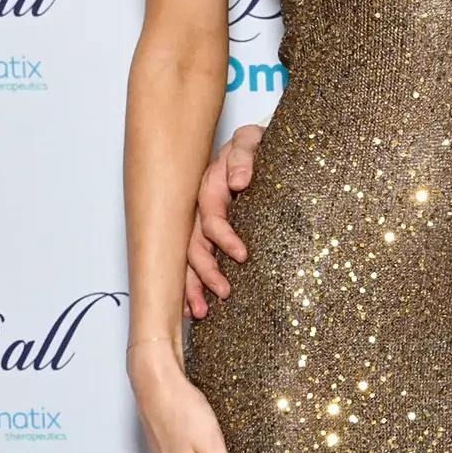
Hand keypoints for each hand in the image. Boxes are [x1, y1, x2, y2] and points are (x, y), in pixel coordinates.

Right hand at [184, 121, 265, 317]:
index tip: (242, 255)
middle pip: (193, 243)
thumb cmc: (258, 146)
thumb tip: (238, 181)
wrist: (262, 148)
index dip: (223, 236)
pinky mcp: (213, 234)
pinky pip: (196, 261)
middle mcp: (203, 208)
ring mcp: (205, 222)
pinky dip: (192, 285)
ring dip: (192, 286)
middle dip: (203, 271)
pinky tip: (193, 308)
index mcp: (211, 186)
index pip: (210, 216)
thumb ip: (245, 155)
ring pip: (189, 257)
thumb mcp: (253, 140)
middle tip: (223, 293)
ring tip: (201, 312)